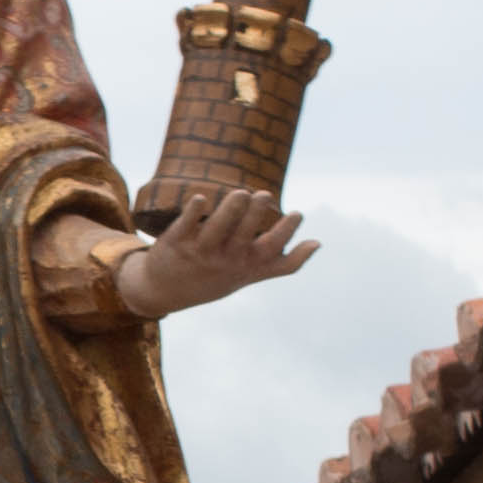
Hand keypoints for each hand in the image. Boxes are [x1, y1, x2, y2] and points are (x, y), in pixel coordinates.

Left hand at [114, 186, 314, 317]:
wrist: (165, 289)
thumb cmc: (216, 276)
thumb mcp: (251, 275)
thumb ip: (284, 262)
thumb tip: (318, 243)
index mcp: (246, 265)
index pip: (270, 251)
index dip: (285, 234)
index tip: (296, 213)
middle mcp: (225, 258)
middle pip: (243, 238)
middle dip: (254, 216)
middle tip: (264, 195)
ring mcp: (200, 251)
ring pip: (216, 230)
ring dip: (229, 211)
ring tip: (241, 193)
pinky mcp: (176, 241)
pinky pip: (185, 226)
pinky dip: (192, 213)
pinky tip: (200, 198)